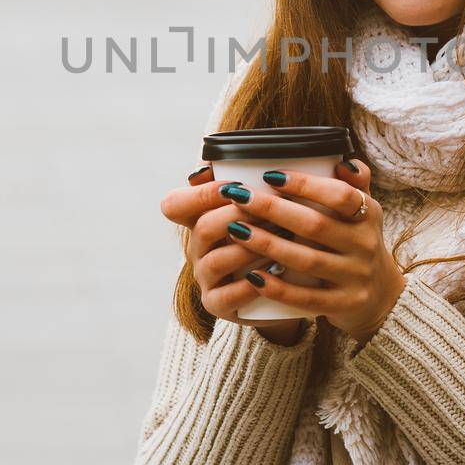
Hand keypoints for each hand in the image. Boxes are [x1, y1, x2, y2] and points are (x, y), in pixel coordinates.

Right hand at [160, 162, 303, 341]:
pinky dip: (250, 284)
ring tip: (278, 238)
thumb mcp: (267, 205)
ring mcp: (205, 278)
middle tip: (270, 209)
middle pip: (202, 228)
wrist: (289, 284)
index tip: (235, 186)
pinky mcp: (218, 305)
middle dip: (237, 216)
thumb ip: (251, 181)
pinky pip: (226, 296)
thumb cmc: (276, 233)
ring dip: (247, 247)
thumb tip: (234, 159)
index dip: (201, 194)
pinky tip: (276, 272)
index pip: (174, 204)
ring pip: (214, 261)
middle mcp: (196, 249)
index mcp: (199, 219)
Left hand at [202, 159, 405, 347]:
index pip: (340, 195)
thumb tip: (343, 161)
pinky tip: (252, 276)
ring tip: (236, 230)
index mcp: (368, 215)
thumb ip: (355, 185)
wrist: (382, 297)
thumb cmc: (359, 243)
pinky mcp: (344, 305)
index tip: (270, 176)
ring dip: (268, 245)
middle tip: (238, 197)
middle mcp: (365, 245)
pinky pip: (307, 298)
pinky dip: (278, 288)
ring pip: (307, 260)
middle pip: (315, 225)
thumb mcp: (366, 212)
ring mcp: (356, 277)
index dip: (306, 184)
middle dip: (273, 209)